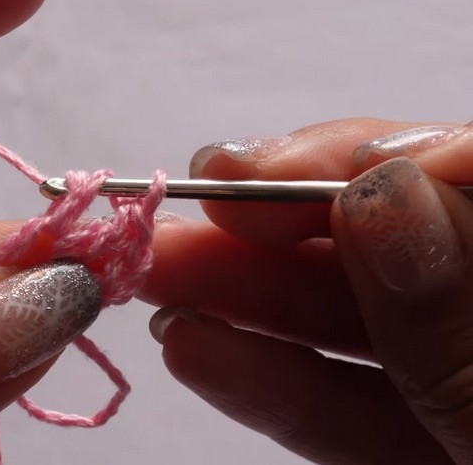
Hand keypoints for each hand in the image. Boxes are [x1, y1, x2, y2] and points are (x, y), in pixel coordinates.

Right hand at [140, 119, 472, 462]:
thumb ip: (457, 322)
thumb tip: (378, 190)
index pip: (469, 183)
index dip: (369, 159)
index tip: (269, 169)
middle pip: (388, 241)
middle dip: (274, 219)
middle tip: (182, 202)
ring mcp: (460, 388)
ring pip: (351, 320)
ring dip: (241, 292)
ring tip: (152, 270)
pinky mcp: (417, 453)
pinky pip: (342, 408)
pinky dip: (263, 379)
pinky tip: (189, 347)